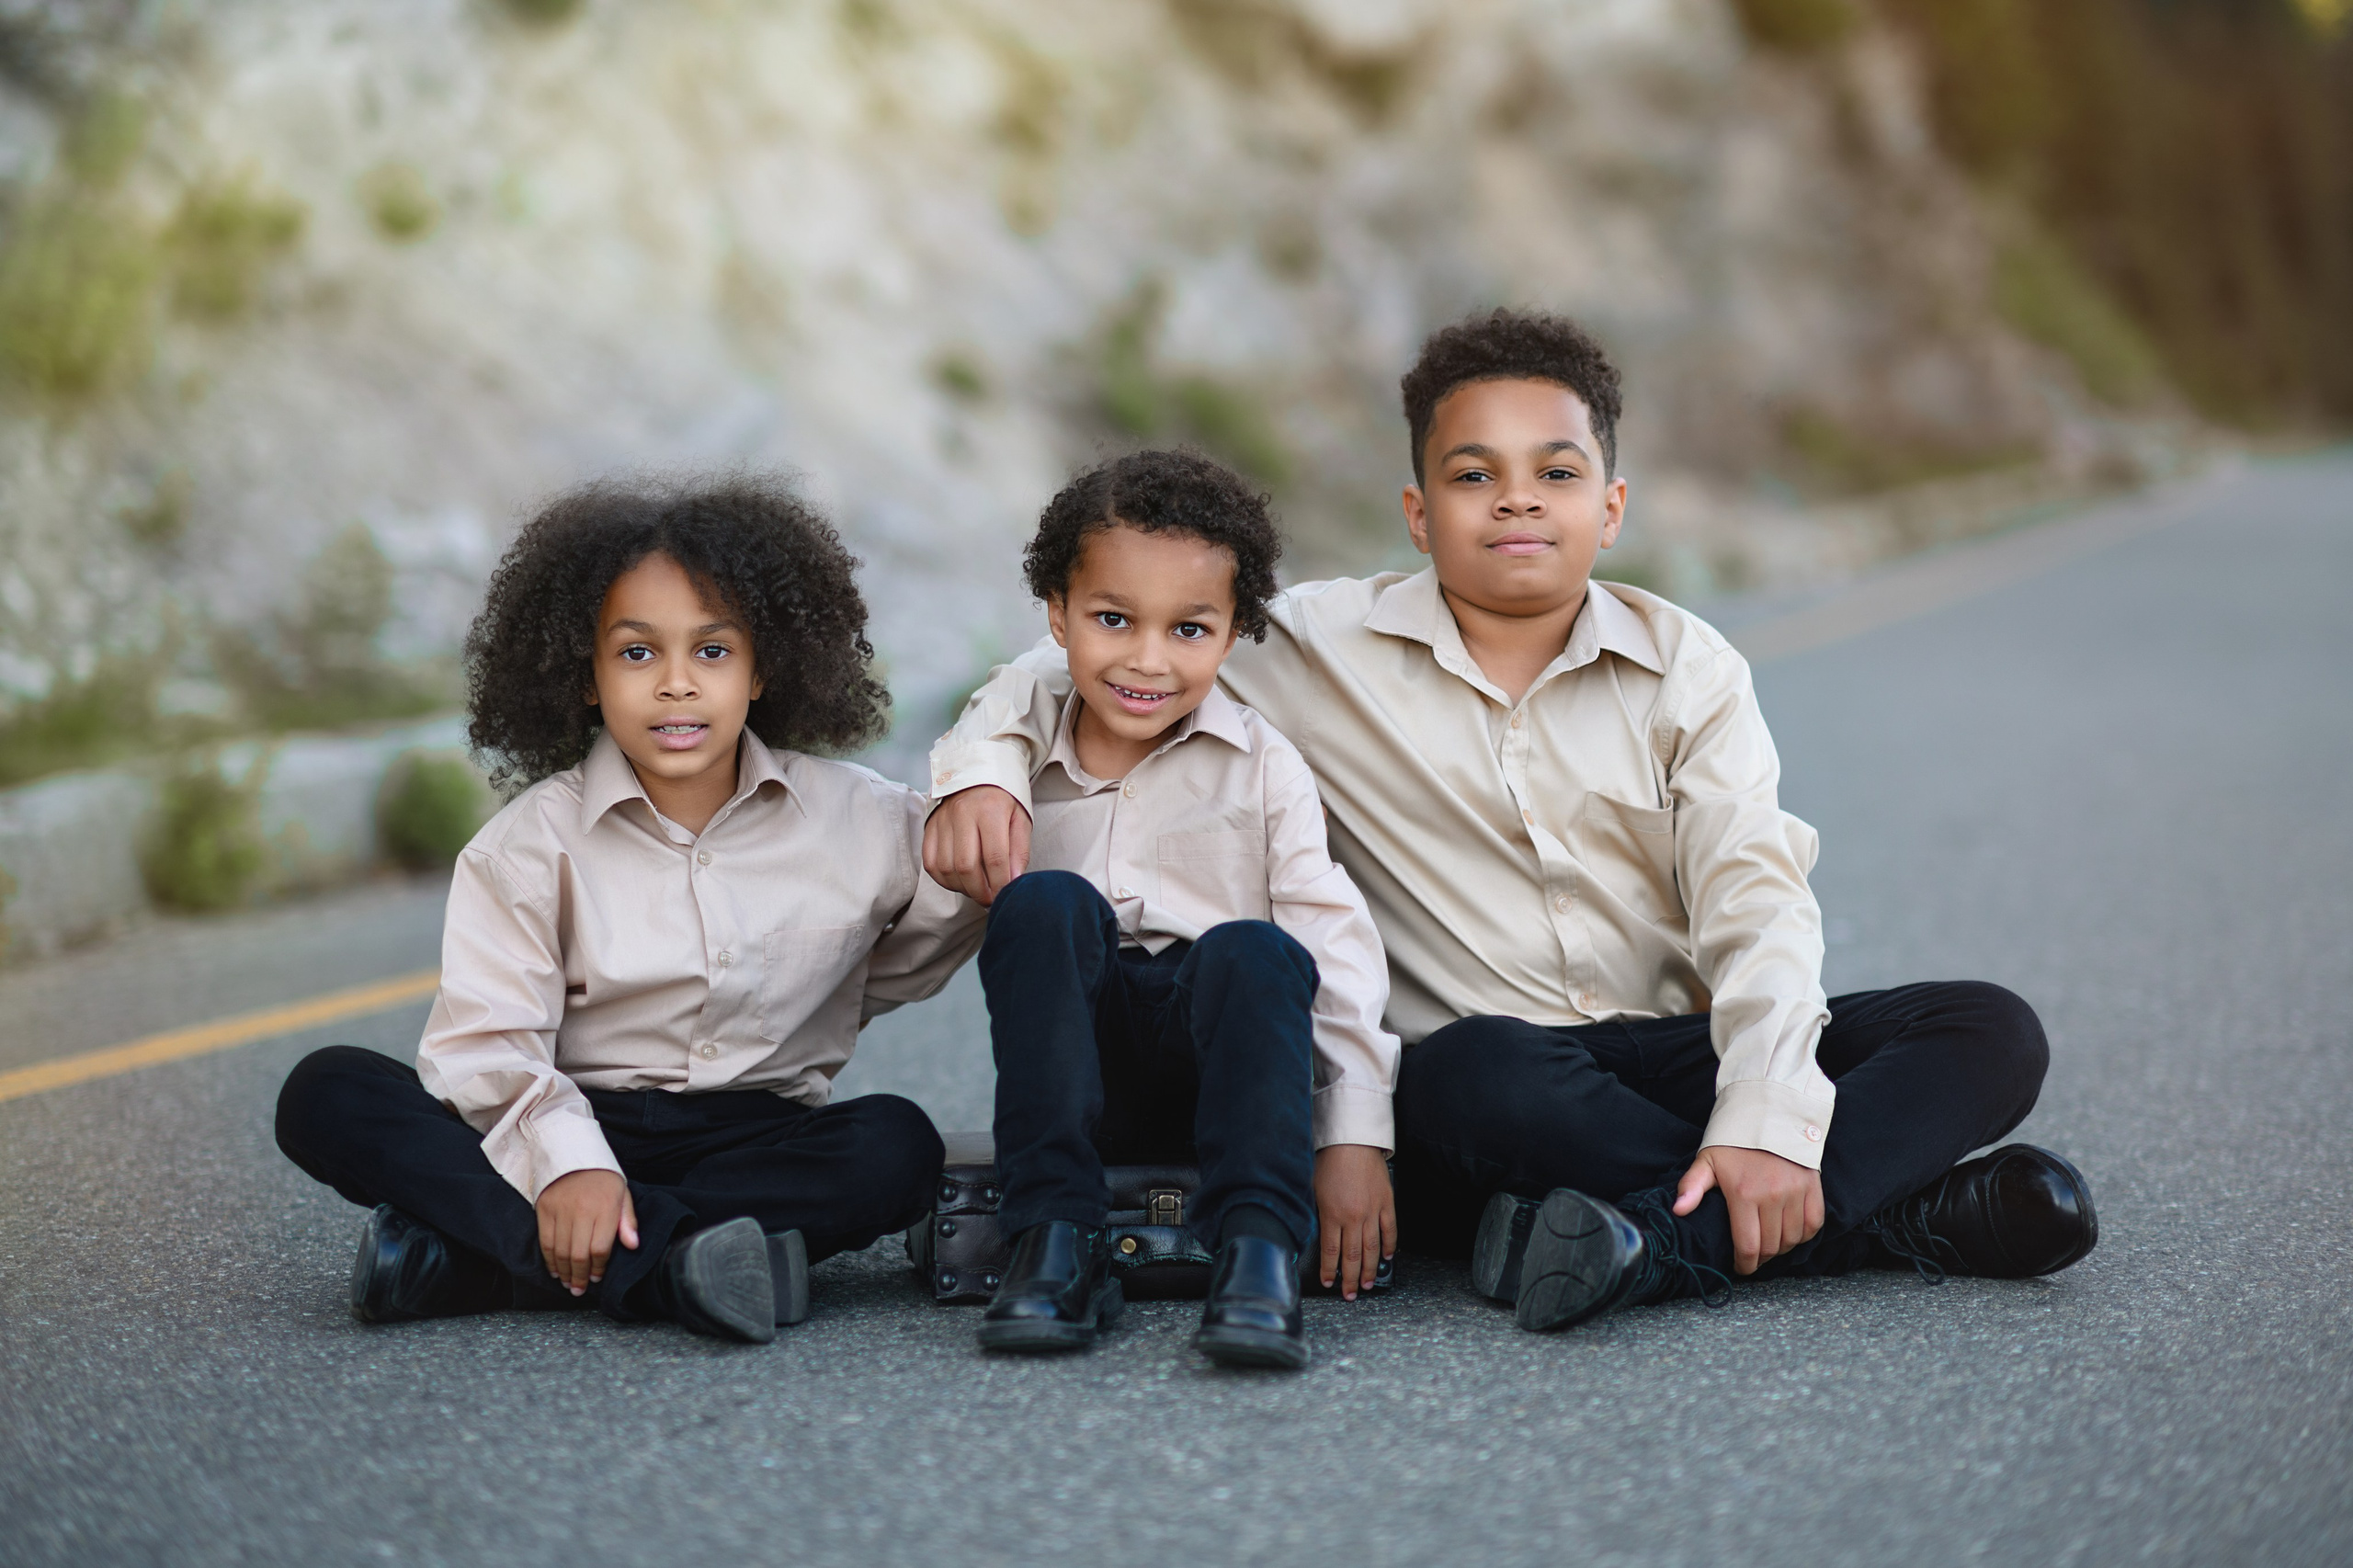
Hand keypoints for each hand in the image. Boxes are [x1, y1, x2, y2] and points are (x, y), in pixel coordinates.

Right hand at [535, 1169, 638, 1294]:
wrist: (573, 1152)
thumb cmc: (603, 1176)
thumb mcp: (622, 1193)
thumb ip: (628, 1221)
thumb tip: (633, 1245)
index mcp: (605, 1207)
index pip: (600, 1248)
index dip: (598, 1268)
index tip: (597, 1277)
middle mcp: (582, 1211)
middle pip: (579, 1254)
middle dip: (579, 1277)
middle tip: (579, 1290)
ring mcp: (561, 1210)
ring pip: (560, 1251)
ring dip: (564, 1272)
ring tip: (568, 1283)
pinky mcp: (544, 1209)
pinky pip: (545, 1241)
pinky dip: (549, 1260)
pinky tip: (555, 1270)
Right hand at [921, 785, 1031, 906]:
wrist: (976, 771)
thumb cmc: (1003, 798)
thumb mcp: (1020, 819)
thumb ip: (1019, 851)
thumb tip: (1013, 881)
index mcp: (990, 810)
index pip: (994, 857)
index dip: (1000, 883)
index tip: (1005, 895)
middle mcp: (963, 813)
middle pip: (966, 866)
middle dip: (980, 891)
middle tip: (990, 899)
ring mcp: (943, 820)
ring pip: (946, 867)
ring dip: (962, 887)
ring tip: (976, 889)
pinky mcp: (930, 826)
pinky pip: (930, 862)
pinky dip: (944, 879)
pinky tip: (959, 881)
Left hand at [1313, 1144, 1397, 1299]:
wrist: (1352, 1141)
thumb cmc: (1329, 1161)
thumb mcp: (1314, 1190)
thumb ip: (1319, 1216)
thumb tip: (1321, 1237)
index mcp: (1332, 1215)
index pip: (1331, 1252)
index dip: (1330, 1271)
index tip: (1330, 1283)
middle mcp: (1353, 1217)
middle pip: (1352, 1257)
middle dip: (1351, 1279)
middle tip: (1351, 1294)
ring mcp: (1372, 1211)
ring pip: (1372, 1249)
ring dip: (1370, 1269)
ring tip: (1369, 1285)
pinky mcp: (1386, 1203)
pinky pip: (1390, 1230)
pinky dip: (1389, 1246)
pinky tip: (1387, 1257)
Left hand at [1673, 1145, 1823, 1275]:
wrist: (1768, 1114)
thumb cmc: (1734, 1141)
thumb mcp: (1707, 1160)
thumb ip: (1691, 1186)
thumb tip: (1677, 1210)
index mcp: (1744, 1194)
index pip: (1748, 1246)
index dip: (1745, 1264)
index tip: (1741, 1267)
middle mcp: (1773, 1196)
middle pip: (1771, 1247)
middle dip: (1760, 1259)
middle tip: (1753, 1256)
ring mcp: (1796, 1192)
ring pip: (1793, 1239)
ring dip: (1781, 1249)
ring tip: (1769, 1245)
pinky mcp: (1813, 1187)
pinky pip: (1813, 1224)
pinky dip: (1803, 1234)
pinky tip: (1790, 1232)